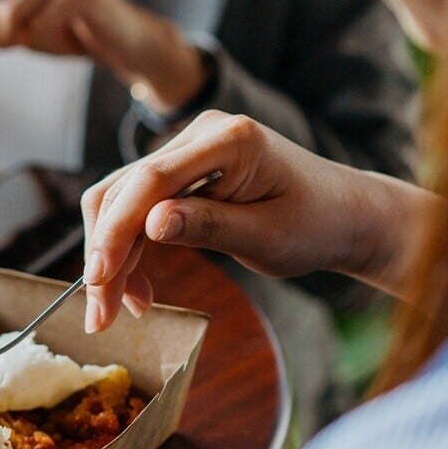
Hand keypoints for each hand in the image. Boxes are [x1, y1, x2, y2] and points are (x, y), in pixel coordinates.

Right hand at [81, 111, 432, 331]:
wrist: (347, 214)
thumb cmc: (318, 225)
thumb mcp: (268, 236)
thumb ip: (210, 226)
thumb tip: (151, 224)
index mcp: (231, 140)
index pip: (150, 180)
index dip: (117, 231)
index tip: (100, 280)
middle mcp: (201, 134)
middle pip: (124, 189)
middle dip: (106, 252)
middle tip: (100, 315)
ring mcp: (189, 148)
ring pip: (122, 200)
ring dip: (114, 256)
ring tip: (117, 310)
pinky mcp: (184, 169)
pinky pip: (140, 206)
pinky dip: (131, 248)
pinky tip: (137, 288)